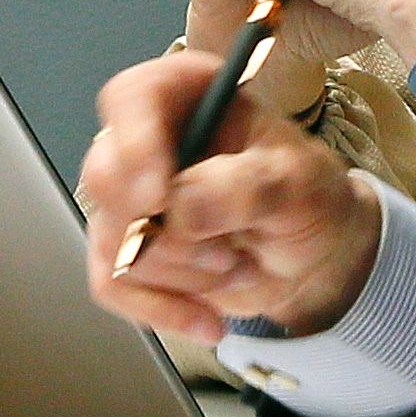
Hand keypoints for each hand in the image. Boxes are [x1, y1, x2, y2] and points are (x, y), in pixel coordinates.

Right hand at [76, 49, 381, 343]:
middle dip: (173, 234)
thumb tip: (178, 209)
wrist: (308, 253)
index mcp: (187, 95)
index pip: (133, 97)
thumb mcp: (300, 184)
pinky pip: (112, 285)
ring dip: (185, 274)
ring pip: (115, 242)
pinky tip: (208, 321)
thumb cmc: (306, 198)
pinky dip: (163, 310)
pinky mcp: (124, 249)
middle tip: (231, 250)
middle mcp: (145, 139)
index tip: (158, 195)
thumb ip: (246, 186)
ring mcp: (128, 197)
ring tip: (238, 268)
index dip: (136, 144)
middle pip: (107, 179)